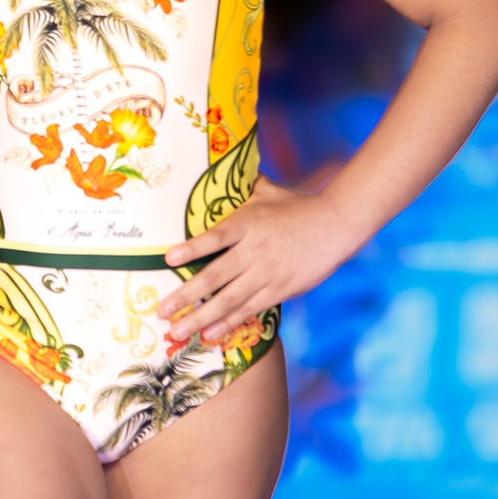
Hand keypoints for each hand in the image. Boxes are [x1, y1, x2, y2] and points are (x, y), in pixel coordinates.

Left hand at [162, 178, 354, 347]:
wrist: (335, 226)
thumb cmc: (298, 207)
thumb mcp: (268, 191)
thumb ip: (243, 186)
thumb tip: (221, 164)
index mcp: (246, 224)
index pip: (213, 238)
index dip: (190, 249)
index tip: (167, 259)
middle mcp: (253, 251)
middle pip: (214, 276)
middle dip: (185, 296)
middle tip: (161, 311)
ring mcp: (266, 273)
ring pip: (228, 300)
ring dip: (200, 317)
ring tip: (178, 330)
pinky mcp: (279, 289)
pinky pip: (249, 309)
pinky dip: (228, 322)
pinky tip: (210, 333)